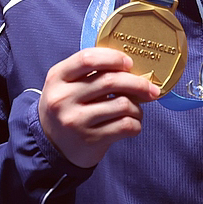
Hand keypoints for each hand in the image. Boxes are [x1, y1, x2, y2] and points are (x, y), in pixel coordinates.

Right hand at [38, 47, 160, 168]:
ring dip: (137, 107)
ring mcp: (76, 121)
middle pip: (110, 81)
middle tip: (150, 88)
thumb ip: (89, 72)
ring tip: (135, 109)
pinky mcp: (90, 139)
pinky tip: (132, 123)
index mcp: (57, 78)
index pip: (88, 59)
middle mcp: (64, 98)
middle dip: (137, 83)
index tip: (129, 63)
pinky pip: (125, 126)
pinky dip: (136, 123)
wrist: (52, 146)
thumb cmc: (66, 108)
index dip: (113, 58)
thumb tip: (131, 67)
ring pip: (122, 104)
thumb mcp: (66, 85)